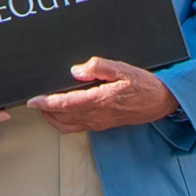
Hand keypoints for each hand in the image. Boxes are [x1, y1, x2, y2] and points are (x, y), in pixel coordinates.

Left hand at [33, 56, 178, 133]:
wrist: (161, 101)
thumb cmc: (144, 85)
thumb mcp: (123, 68)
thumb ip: (98, 67)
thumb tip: (76, 70)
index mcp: (101, 100)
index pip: (67, 104)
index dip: (47, 103)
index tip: (34, 101)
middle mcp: (98, 115)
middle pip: (63, 118)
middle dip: (45, 112)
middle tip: (34, 102)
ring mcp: (100, 122)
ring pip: (68, 126)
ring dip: (53, 118)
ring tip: (44, 107)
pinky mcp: (103, 125)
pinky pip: (78, 128)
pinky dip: (64, 122)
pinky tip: (62, 113)